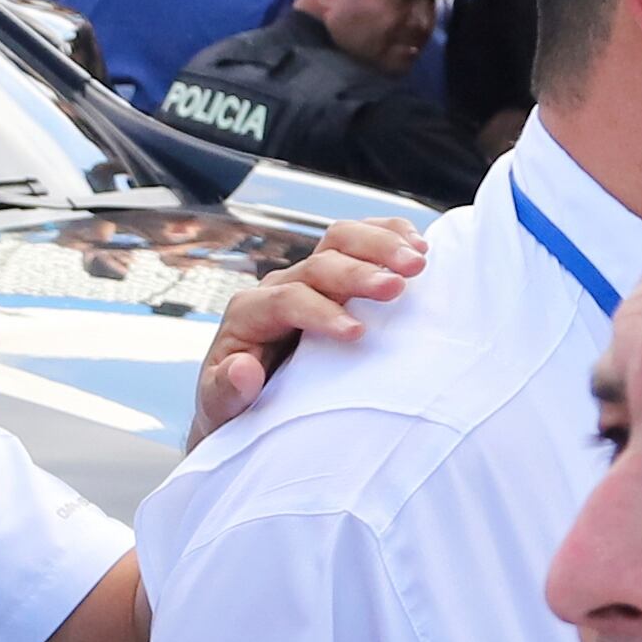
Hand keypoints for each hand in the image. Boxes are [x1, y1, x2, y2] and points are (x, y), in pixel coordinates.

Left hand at [191, 217, 431, 443]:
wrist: (246, 399)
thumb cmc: (237, 404)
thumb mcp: (223, 407)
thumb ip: (225, 391)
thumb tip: (243, 368)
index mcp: (248, 314)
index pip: (286, 300)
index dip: (321, 312)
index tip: (358, 333)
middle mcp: (277, 287)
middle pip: (319, 263)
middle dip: (359, 273)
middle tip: (398, 288)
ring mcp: (307, 277)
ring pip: (341, 240)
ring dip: (381, 245)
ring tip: (418, 262)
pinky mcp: (333, 276)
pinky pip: (359, 239)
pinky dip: (389, 235)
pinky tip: (418, 245)